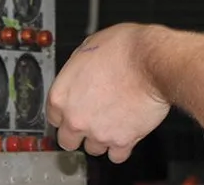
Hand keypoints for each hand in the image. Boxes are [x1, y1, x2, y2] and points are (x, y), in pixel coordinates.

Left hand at [46, 23, 170, 162]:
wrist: (151, 63)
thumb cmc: (123, 50)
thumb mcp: (87, 47)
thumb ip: (77, 70)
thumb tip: (80, 73)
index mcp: (62, 95)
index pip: (53, 116)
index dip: (64, 113)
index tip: (71, 111)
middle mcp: (76, 118)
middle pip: (67, 140)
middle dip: (77, 133)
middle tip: (89, 121)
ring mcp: (98, 132)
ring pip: (92, 149)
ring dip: (100, 138)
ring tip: (111, 123)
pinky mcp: (122, 141)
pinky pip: (116, 156)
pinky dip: (120, 148)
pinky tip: (124, 135)